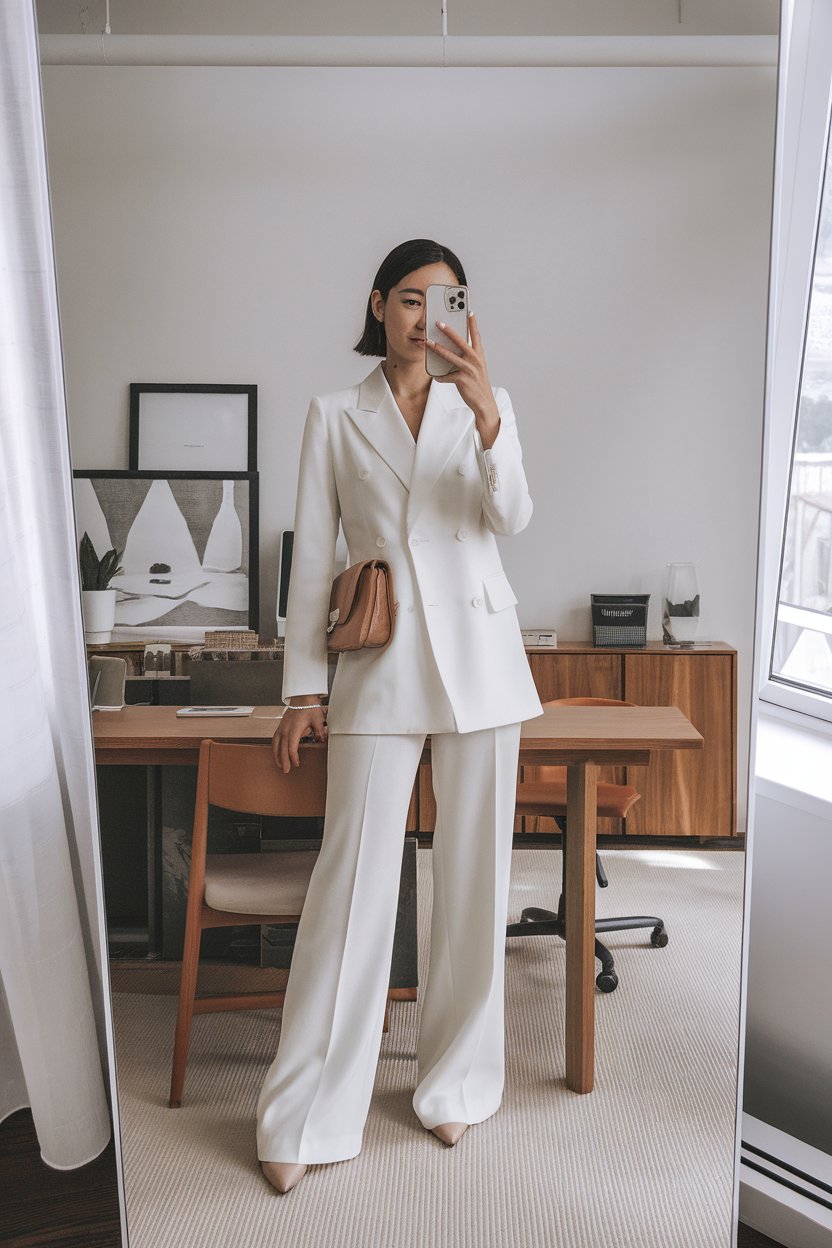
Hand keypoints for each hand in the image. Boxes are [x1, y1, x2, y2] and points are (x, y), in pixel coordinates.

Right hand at [272, 701, 327, 772]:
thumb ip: (319, 732)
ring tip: (280, 764)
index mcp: (294, 730)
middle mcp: (285, 730)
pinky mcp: (280, 726)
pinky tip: (277, 751)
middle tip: (286, 770)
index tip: (297, 764)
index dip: (293, 758)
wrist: (302, 697)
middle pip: (282, 749)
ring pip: (275, 745)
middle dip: (284, 761)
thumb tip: (322, 740)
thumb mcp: (317, 720)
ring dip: (277, 755)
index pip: (291, 748)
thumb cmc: (309, 707)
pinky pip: (274, 739)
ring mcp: (281, 728)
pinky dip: (275, 747)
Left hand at [426, 312, 500, 448]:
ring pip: (451, 356)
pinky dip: (441, 377)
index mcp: (479, 355)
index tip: (469, 311)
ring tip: (428, 343)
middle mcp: (476, 360)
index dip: (473, 323)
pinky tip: (436, 376)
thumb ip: (467, 357)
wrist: (484, 403)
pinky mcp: (463, 380)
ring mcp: (470, 370)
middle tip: (438, 323)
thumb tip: (451, 349)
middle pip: (461, 341)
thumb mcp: (476, 368)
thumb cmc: (478, 384)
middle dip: (449, 331)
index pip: (476, 335)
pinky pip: (447, 376)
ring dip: (438, 349)